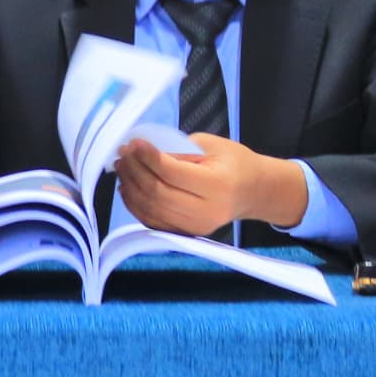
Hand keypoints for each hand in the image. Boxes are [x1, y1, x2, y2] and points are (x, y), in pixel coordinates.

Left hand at [114, 134, 308, 235]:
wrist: (253, 191)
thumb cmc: (234, 163)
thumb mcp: (212, 146)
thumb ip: (178, 149)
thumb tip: (144, 150)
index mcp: (218, 186)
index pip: (172, 173)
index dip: (147, 157)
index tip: (133, 143)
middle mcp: (207, 211)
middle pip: (158, 192)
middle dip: (135, 170)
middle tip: (123, 153)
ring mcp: (196, 226)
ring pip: (151, 209)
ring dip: (130, 186)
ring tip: (122, 166)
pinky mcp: (186, 233)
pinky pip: (152, 221)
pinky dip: (135, 204)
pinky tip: (128, 186)